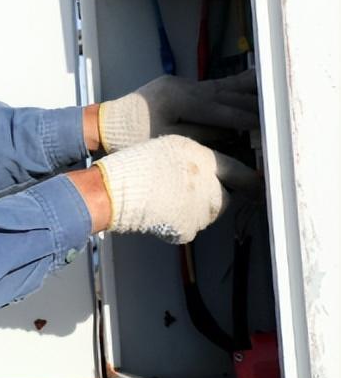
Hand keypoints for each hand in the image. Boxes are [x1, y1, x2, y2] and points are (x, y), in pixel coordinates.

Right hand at [95, 135, 261, 243]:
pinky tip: (162, 211)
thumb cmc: (138, 165)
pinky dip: (180, 222)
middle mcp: (208, 188)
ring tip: (170, 197)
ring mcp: (199, 212)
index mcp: (205, 163)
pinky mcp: (186, 230)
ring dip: (198, 208)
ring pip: (208, 213)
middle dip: (216, 195)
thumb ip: (199, 156)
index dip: (252, 179)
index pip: (241, 173)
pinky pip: (190, 227)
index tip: (260, 183)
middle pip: (225, 197)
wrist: (116, 190)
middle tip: (192, 190)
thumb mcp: (172, 146)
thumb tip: (216, 165)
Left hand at [99, 70, 257, 152]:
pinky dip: (229, 87)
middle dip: (251, 103)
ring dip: (245, 89)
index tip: (266, 125)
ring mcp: (179, 83)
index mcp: (180, 100)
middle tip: (278, 109)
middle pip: (224, 95)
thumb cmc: (131, 137)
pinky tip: (246, 83)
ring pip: (219, 86)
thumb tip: (231, 135)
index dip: (245, 119)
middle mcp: (182, 86)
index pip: (221, 111)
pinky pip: (209, 86)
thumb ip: (200, 137)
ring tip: (271, 86)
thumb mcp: (166, 141)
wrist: (102, 122)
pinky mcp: (177, 85)